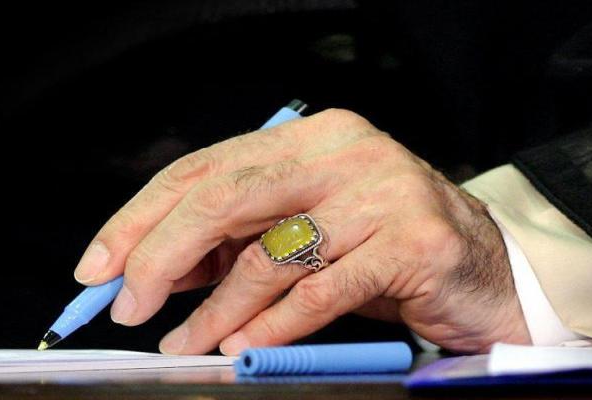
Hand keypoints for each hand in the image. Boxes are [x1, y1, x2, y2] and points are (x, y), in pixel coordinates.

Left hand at [73, 109, 529, 354]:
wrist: (491, 270)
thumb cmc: (392, 249)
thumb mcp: (314, 232)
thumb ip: (246, 238)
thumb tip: (160, 267)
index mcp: (316, 137)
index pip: (208, 167)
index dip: (143, 215)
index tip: (100, 262)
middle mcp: (348, 152)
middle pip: (227, 197)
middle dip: (161, 254)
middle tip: (126, 303)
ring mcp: (384, 193)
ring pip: (271, 252)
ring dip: (216, 307)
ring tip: (187, 342)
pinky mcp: (412, 242)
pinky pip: (322, 290)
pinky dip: (275, 324)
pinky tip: (245, 344)